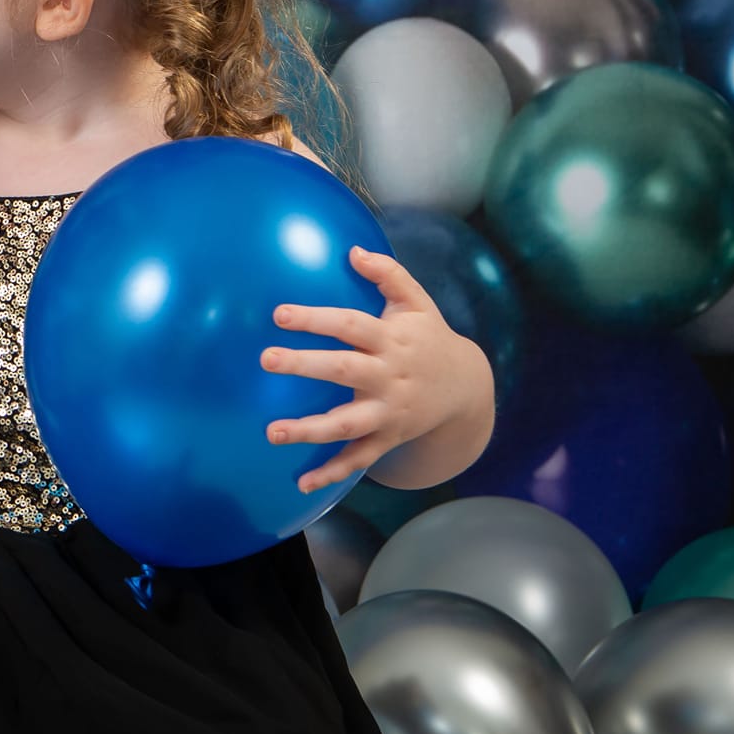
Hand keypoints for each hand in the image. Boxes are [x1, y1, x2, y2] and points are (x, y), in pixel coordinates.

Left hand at [261, 246, 492, 494]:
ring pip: (347, 424)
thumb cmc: (429, 338)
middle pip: (343, 371)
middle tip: (267, 360)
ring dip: (310, 430)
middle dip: (305, 366)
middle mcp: (388, 377)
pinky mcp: (387, 438)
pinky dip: (332, 473)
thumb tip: (353, 250)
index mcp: (391, 340)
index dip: (317, 319)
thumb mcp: (417, 302)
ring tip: (272, 432)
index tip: (279, 314)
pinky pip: (358, 459)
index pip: (350, 326)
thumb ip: (388, 274)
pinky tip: (301, 483)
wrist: (467, 389)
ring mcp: (388, 412)